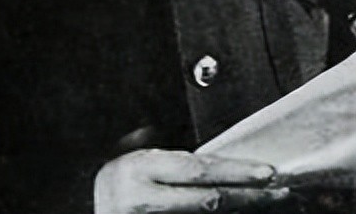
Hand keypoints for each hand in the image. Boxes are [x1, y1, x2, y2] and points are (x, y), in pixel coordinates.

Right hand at [95, 149, 287, 213]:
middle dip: (250, 197)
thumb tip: (210, 148)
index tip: (268, 172)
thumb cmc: (111, 177)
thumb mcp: (131, 154)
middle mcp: (141, 200)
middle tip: (282, 191)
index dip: (237, 172)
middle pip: (209, 201)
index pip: (199, 171)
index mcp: (140, 169)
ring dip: (241, 212)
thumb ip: (163, 149)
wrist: (73, 206)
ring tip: (272, 203)